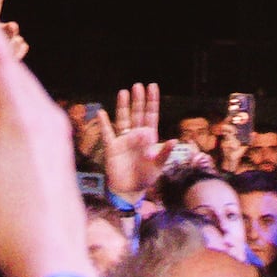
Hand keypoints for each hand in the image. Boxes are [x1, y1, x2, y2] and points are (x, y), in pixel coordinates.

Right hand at [101, 83, 162, 202]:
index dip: (152, 102)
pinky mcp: (112, 148)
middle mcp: (136, 135)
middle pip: (137, 114)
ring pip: (123, 119)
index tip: (153, 87)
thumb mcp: (158, 166)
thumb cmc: (145, 177)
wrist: (129, 190)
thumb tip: (174, 140)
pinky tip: (102, 113)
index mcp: (149, 137)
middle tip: (138, 85)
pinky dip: (104, 124)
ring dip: (123, 107)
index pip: (151, 115)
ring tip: (123, 92)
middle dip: (138, 100)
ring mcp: (123, 140)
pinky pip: (107, 133)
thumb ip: (164, 153)